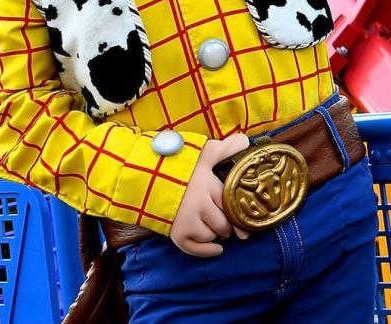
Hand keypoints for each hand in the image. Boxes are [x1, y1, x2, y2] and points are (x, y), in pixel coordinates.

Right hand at [169, 134, 250, 256]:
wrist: (144, 177)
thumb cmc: (178, 164)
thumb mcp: (203, 152)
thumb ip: (225, 147)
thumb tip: (245, 140)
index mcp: (208, 186)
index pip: (231, 204)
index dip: (240, 213)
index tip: (245, 216)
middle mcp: (199, 205)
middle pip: (223, 223)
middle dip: (228, 225)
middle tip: (230, 224)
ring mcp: (187, 221)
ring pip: (211, 235)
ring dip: (216, 234)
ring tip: (217, 228)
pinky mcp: (176, 234)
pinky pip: (195, 249)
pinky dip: (208, 250)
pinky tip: (217, 249)